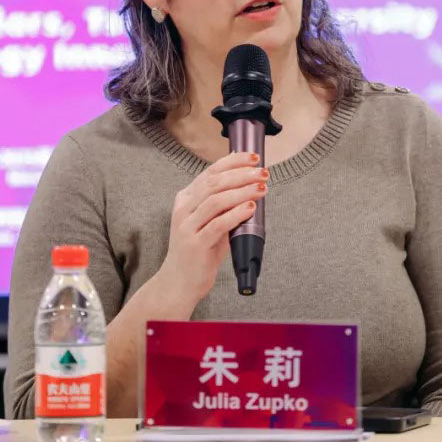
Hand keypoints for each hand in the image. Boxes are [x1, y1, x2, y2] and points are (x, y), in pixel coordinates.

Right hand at [153, 151, 268, 307]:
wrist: (178, 283)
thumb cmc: (198, 253)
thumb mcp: (209, 223)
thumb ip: (225, 207)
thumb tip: (252, 189)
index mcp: (186, 199)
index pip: (210, 172)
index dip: (233, 162)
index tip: (253, 158)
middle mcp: (184, 209)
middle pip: (214, 182)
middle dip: (242, 174)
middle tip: (263, 172)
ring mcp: (187, 226)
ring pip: (216, 200)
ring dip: (242, 191)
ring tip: (261, 188)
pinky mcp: (195, 244)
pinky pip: (218, 224)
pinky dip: (236, 213)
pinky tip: (250, 207)